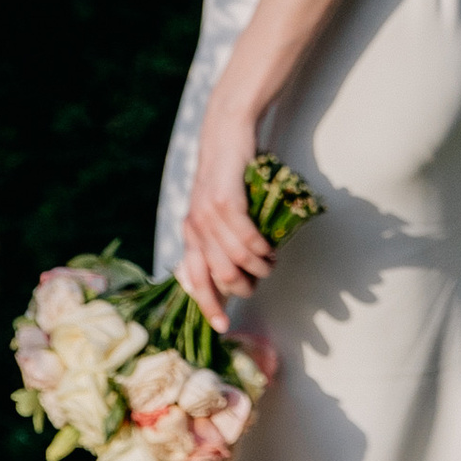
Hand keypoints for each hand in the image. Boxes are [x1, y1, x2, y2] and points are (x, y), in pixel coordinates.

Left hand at [179, 111, 273, 331]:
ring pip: (234, 259)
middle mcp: (194, 227)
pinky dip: (260, 249)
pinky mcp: (225, 201)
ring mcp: (208, 214)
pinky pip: (245, 238)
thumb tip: (236, 272)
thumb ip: (221, 238)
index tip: (221, 326)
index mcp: (190, 233)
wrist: (226, 133)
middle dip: (242, 288)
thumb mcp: (217, 210)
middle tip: (259, 282)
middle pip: (217, 276)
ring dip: (257, 268)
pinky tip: (270, 249)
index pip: (194, 279)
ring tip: (269, 263)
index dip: (208, 305)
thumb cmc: (228, 174)